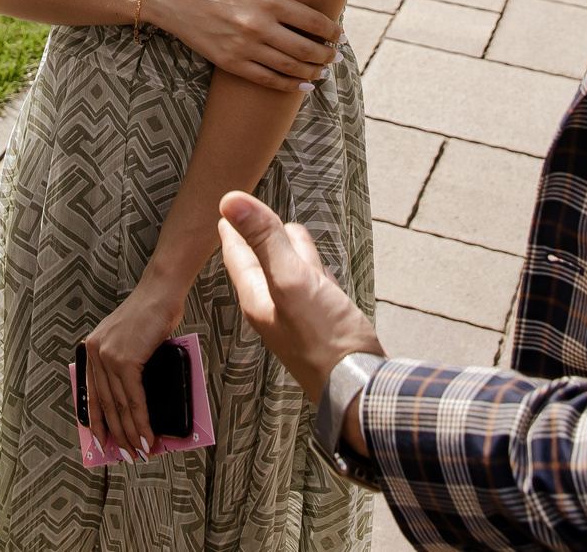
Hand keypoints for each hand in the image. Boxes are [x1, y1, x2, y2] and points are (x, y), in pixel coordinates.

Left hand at [80, 281, 183, 461]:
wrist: (161, 293)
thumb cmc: (151, 315)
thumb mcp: (128, 340)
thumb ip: (123, 365)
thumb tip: (131, 403)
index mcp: (92, 349)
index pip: (92, 394)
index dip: (97, 422)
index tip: (102, 443)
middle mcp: (95, 353)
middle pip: (106, 404)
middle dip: (118, 434)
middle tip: (128, 454)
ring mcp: (108, 356)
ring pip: (120, 406)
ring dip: (132, 433)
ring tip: (142, 452)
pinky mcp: (125, 360)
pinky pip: (133, 399)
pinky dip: (142, 421)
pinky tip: (148, 436)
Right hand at [146, 0, 341, 91]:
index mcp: (267, 0)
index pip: (312, 21)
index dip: (331, 31)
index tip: (341, 36)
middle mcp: (258, 26)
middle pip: (305, 48)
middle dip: (326, 55)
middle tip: (336, 57)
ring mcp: (244, 47)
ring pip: (288, 67)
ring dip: (311, 72)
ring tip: (323, 72)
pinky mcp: (230, 62)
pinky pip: (266, 79)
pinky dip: (287, 85)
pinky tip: (302, 85)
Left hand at [217, 190, 381, 401]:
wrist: (360, 385)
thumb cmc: (325, 341)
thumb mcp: (291, 280)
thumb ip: (265, 239)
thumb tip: (231, 200)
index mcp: (258, 297)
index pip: (237, 254)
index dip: (233, 226)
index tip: (226, 207)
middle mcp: (276, 306)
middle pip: (264, 259)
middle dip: (259, 234)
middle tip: (249, 213)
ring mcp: (301, 314)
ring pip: (291, 270)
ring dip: (289, 250)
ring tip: (286, 232)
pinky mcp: (325, 320)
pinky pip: (315, 286)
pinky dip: (314, 271)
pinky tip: (321, 270)